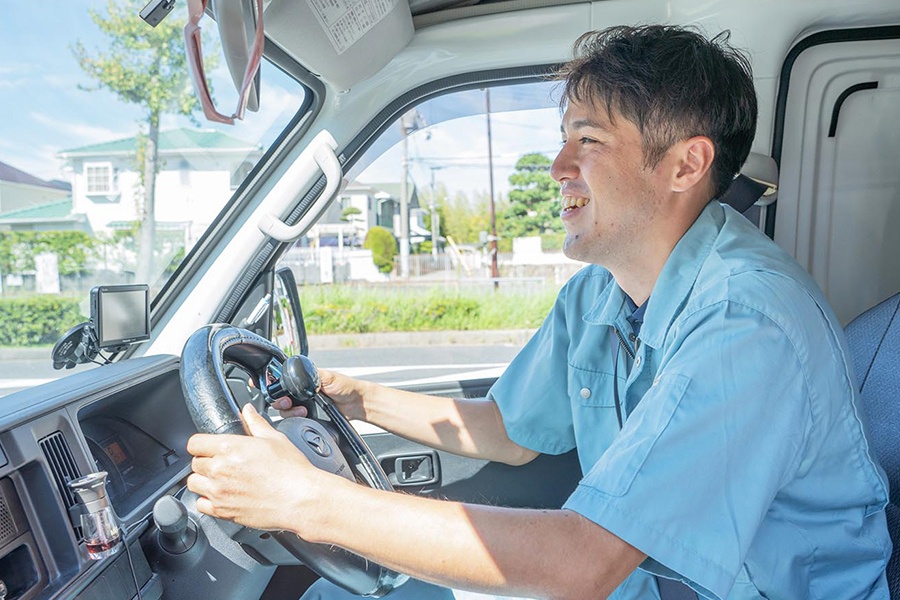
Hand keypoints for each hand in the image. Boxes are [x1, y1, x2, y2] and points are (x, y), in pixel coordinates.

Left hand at [186, 404, 330, 535]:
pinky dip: (207, 501)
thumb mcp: (275, 438)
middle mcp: (219, 469)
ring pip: (193, 484)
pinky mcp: (222, 511)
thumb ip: (256, 423)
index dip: (201, 444)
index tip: (207, 447)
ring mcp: (219, 492)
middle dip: (206, 461)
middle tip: (221, 463)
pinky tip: (222, 496)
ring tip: (219, 480)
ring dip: (203, 480)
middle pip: (194, 463)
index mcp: (229, 447)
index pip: (194, 443)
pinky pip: (201, 505)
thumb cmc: (291, 470)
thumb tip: (248, 411)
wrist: (300, 498)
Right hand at [271, 368, 367, 420]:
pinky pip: (297, 421)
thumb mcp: (327, 376)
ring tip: (302, 411)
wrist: (356, 403)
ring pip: (286, 412)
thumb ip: (311, 374)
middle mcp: (301, 394)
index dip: (277, 390)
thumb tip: (297, 374)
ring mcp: (304, 406)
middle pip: (280, 400)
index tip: (279, 394)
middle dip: (280, 403)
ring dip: (290, 413)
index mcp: (303, 381)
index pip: (282, 385)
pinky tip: (305, 417)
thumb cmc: (345, 386)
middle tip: (287, 403)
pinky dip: (297, 421)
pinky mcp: (309, 418)